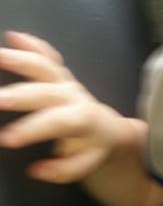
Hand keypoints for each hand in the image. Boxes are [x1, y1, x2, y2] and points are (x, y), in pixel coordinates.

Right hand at [0, 31, 127, 182]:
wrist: (110, 127)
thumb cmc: (94, 147)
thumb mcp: (85, 164)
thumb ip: (64, 170)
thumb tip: (37, 169)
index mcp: (83, 119)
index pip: (57, 122)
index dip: (32, 129)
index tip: (7, 139)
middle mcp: (74, 95)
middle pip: (46, 91)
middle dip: (20, 95)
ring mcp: (67, 81)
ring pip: (45, 66)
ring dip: (20, 59)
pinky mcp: (60, 73)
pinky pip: (48, 55)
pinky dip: (32, 44)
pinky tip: (14, 36)